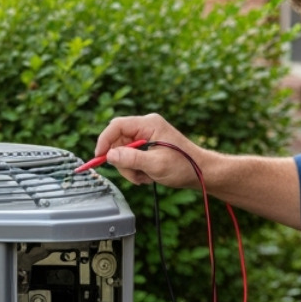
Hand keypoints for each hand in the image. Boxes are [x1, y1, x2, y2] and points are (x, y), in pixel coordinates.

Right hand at [90, 113, 213, 189]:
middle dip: (122, 161)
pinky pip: (132, 158)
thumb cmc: (184, 166)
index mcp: (149, 124)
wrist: (201, 173)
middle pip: (118, 141)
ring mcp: (147, 137)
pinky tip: (148, 176)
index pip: (117, 126)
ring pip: (123, 153)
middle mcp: (146, 127)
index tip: (99, 156)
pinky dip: (136, 170)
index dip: (105, 140)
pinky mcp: (148, 148)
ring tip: (145, 177)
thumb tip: (110, 155)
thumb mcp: (156, 164)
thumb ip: (131, 159)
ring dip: (130, 169)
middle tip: (133, 175)